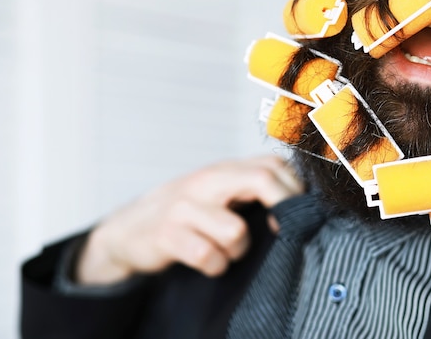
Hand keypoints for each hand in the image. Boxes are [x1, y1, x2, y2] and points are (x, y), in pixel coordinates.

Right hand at [75, 155, 303, 284]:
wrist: (129, 229)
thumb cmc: (187, 212)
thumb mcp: (218, 192)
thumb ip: (251, 189)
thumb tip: (301, 204)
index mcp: (224, 170)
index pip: (273, 164)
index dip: (294, 189)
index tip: (299, 214)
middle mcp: (206, 181)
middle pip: (262, 180)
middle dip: (283, 209)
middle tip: (281, 232)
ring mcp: (184, 207)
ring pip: (235, 231)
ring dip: (237, 250)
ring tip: (226, 250)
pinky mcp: (166, 234)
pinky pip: (206, 256)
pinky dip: (213, 266)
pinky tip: (207, 262)